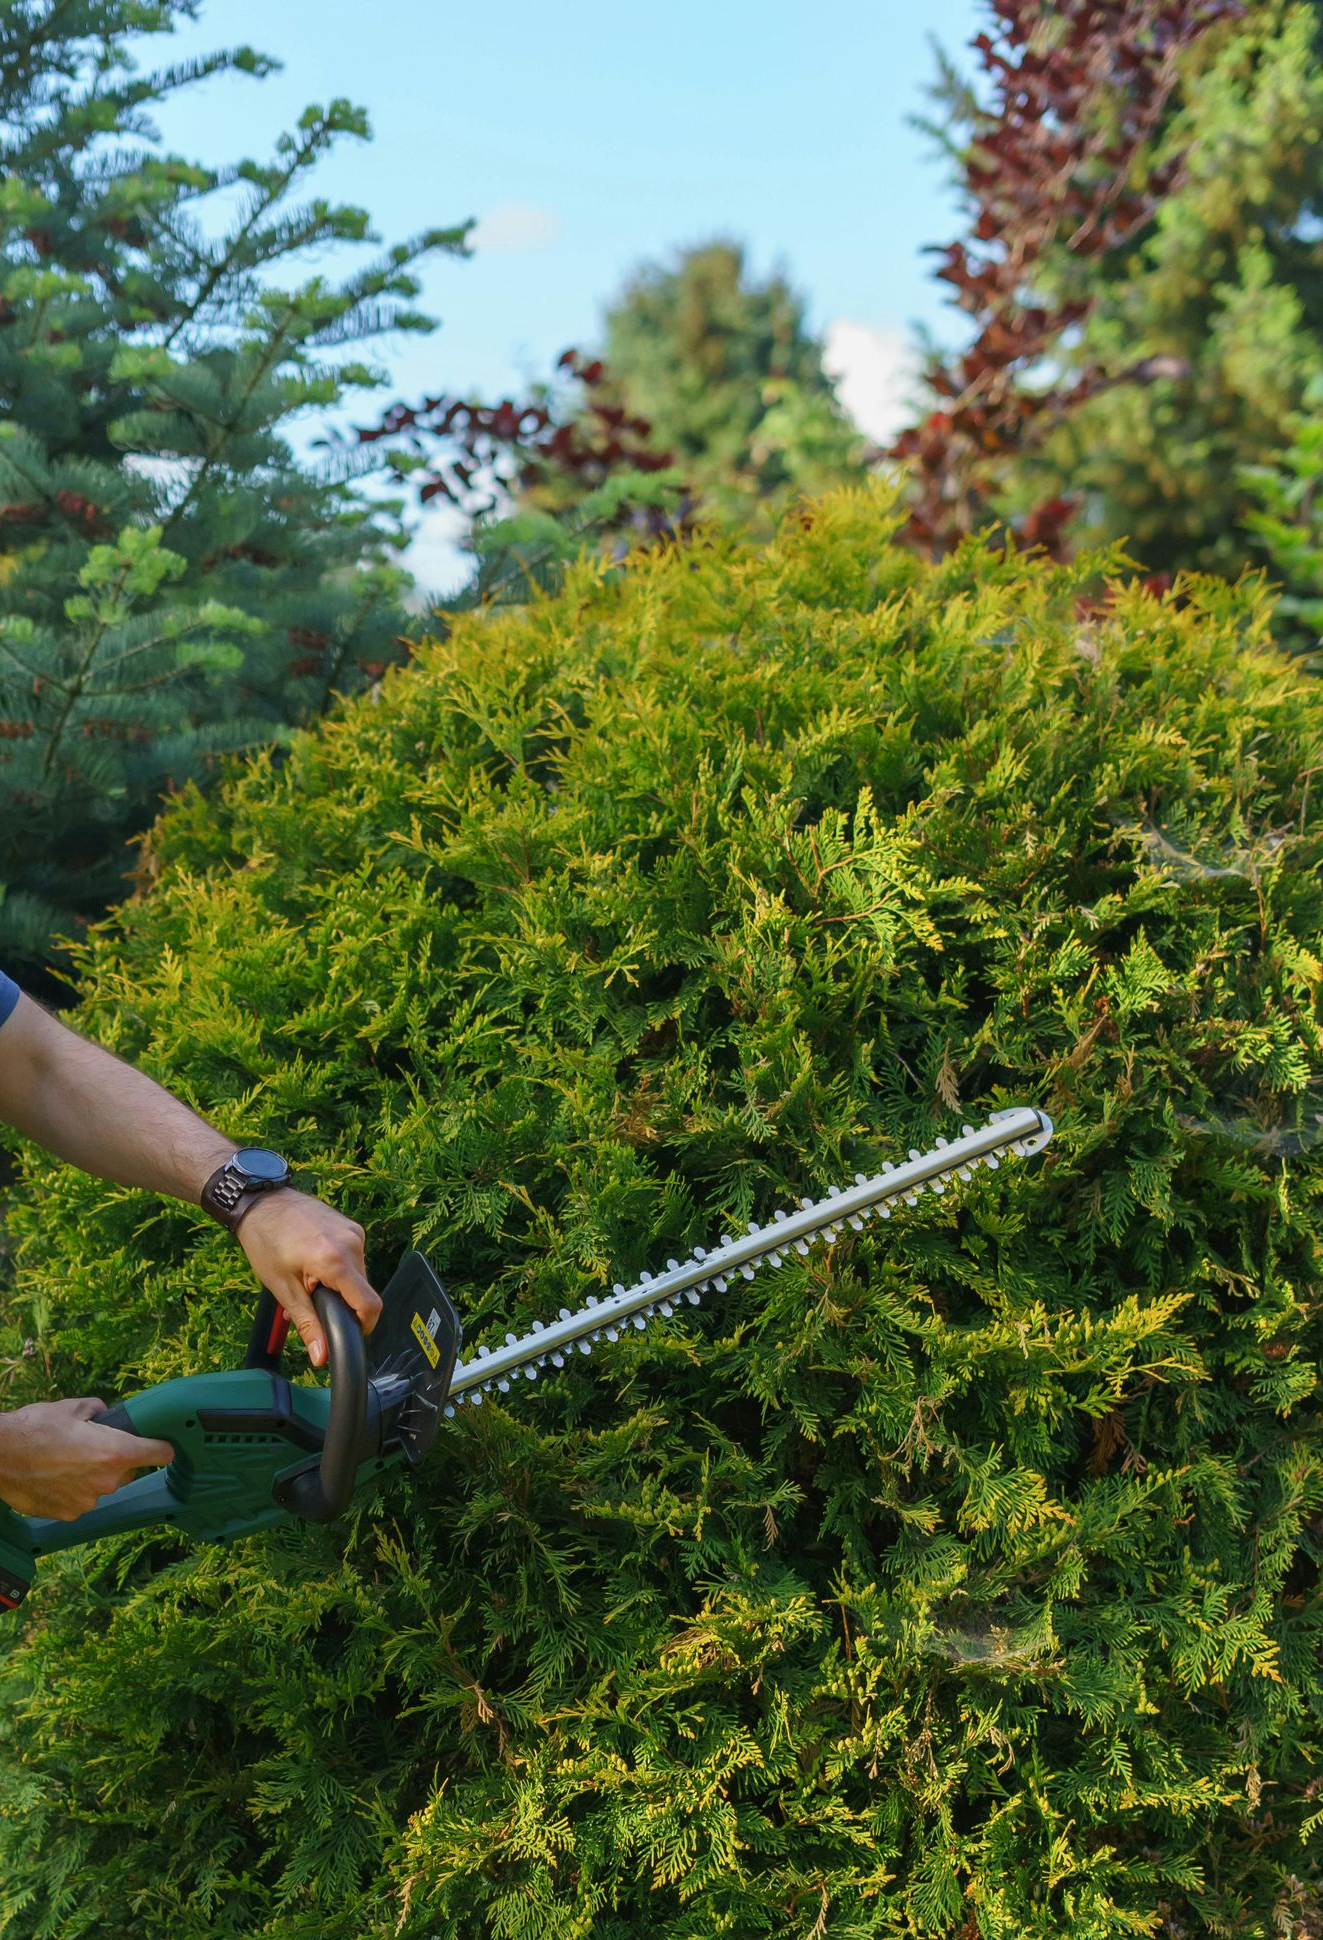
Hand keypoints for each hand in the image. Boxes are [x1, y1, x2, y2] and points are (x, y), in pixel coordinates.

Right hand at [0, 1397, 174, 1520]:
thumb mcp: (72, 1408)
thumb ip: (98, 1410)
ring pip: (102, 1487)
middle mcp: (106, 1481)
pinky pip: (80, 1500)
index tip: (163, 1446)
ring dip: (92, 1477)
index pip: (159, 1453)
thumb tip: (103, 1413)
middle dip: (116, 1460)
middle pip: (128, 1471)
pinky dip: (72, 1491)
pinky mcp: (68, 1514)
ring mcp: (88, 1501)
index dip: (161, 1447)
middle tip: (91, 1446)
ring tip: (65, 1461)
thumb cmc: (34, 1429)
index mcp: (115, 1452)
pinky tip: (54, 1477)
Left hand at [235, 1187, 380, 1368]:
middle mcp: (352, 1244)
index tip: (348, 1333)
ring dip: (340, 1285)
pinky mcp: (351, 1226)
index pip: (369, 1304)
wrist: (261, 1203)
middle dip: (342, 1303)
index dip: (363, 1326)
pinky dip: (339, 1267)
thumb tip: (321, 1356)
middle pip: (363, 1290)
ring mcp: (354, 1232)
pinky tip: (314, 1264)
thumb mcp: (283, 1289)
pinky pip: (354, 1257)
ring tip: (309, 1279)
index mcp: (335, 1261)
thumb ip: (307, 1324)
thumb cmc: (266, 1242)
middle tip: (311, 1300)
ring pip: (359, 1274)